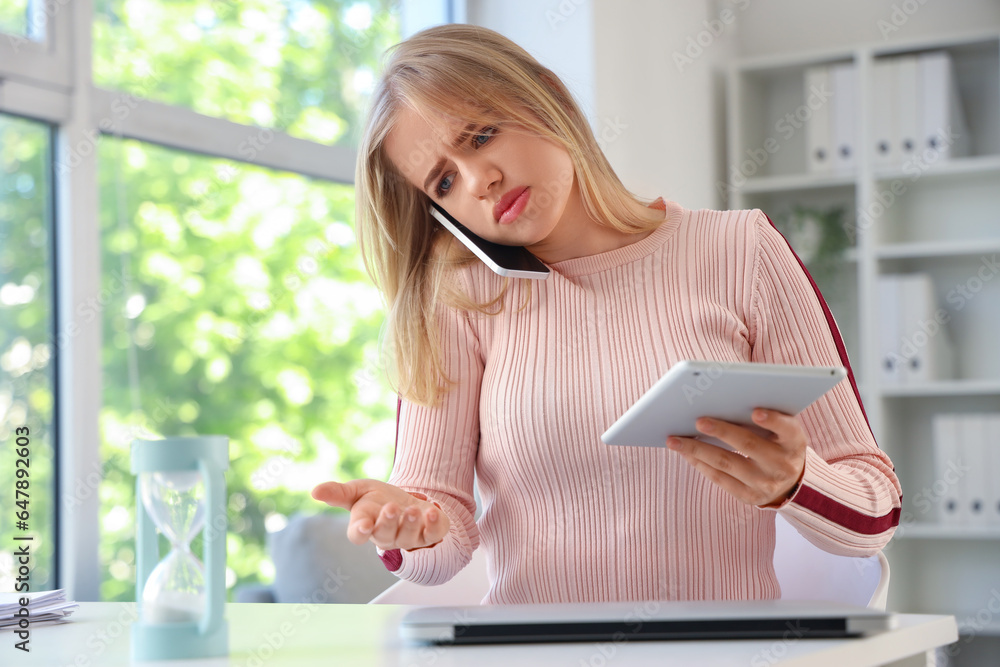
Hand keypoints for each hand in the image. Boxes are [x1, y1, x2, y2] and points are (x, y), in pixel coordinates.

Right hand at [311, 479, 448, 550]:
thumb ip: (338, 493)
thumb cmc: (377, 499)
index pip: (358, 535)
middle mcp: (386, 536)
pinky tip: (432, 511)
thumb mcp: (358, 491)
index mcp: (365, 525)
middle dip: (389, 522)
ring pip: (409, 538)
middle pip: (385, 536)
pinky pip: (432, 535)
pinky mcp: (428, 534)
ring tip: (414, 509)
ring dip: (411, 523)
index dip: (359, 532)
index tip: (363, 525)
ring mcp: (408, 537)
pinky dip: (433, 525)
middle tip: (391, 507)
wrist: (405, 500)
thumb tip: (314, 491)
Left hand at [666, 409, 806, 506]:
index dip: (773, 420)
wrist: (791, 483)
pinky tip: (685, 452)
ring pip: (727, 463)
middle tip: (698, 421)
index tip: (755, 412)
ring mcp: (765, 483)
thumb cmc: (779, 444)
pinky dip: (700, 464)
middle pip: (749, 445)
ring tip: (674, 440)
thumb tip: (724, 400)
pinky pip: (720, 479)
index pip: (787, 429)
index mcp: (795, 442)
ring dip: (697, 450)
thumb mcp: (783, 431)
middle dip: (722, 431)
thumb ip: (766, 417)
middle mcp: (782, 465)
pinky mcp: (749, 496)